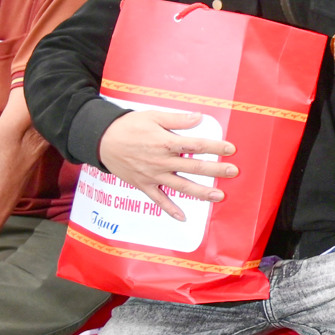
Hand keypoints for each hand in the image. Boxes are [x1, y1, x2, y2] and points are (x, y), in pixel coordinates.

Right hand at [97, 108, 238, 221]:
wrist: (101, 140)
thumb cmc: (128, 126)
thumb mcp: (153, 116)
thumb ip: (177, 119)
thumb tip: (199, 117)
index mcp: (165, 142)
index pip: (195, 145)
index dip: (214, 147)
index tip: (230, 149)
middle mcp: (161, 161)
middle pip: (193, 167)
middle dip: (215, 170)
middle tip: (233, 172)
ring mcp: (153, 175)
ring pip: (181, 186)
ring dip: (201, 192)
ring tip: (219, 196)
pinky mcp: (144, 185)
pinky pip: (159, 200)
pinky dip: (170, 210)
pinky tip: (183, 218)